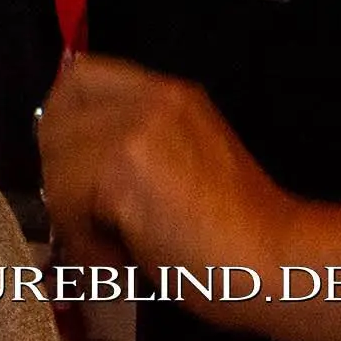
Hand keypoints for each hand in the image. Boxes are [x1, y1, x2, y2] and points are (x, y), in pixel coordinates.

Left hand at [36, 55, 340, 340]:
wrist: (284, 264)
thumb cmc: (240, 234)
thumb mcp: (185, 163)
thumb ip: (133, 145)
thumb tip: (67, 161)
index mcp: (170, 94)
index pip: (80, 76)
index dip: (63, 121)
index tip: (67, 165)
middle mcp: (151, 98)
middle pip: (57, 119)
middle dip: (60, 173)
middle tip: (90, 219)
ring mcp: (136, 128)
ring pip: (56, 165)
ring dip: (73, 215)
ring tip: (115, 247)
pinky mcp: (122, 167)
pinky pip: (67, 202)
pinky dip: (85, 240)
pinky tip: (121, 259)